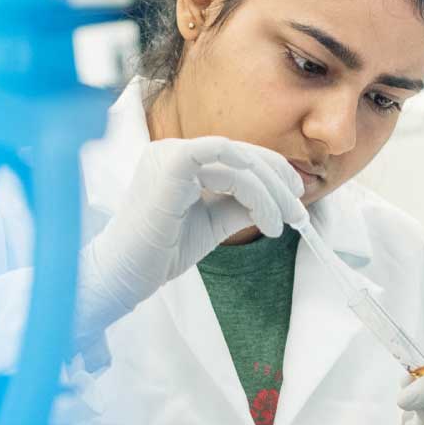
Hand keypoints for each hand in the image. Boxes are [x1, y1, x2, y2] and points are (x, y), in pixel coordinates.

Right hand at [77, 137, 305, 347]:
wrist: (125, 274)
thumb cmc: (160, 252)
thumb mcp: (213, 224)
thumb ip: (240, 206)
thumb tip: (280, 199)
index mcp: (178, 161)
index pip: (236, 155)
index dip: (272, 173)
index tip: (295, 201)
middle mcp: (172, 150)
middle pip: (243, 153)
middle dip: (279, 181)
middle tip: (299, 213)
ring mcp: (169, 153)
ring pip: (240, 160)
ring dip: (270, 192)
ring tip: (281, 224)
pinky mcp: (171, 163)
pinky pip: (226, 162)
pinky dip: (253, 188)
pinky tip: (264, 217)